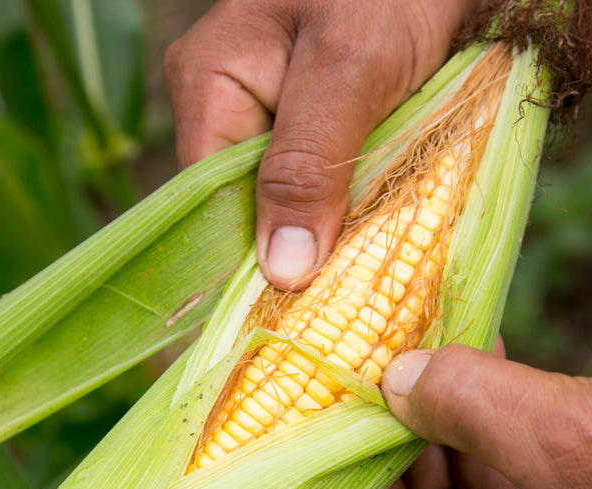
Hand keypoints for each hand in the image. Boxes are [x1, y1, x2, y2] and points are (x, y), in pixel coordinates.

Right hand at [164, 0, 481, 288]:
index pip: (209, 202)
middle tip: (342, 308)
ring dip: (333, 236)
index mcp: (210, 85)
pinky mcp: (319, 122)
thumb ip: (308, 164)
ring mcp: (275, 115)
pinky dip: (355, 208)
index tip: (292, 316)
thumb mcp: (349, 70)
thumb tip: (280, 270)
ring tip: (367, 285)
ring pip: (291, 201)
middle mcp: (230, 105)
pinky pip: (325, 182)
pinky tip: (382, 238)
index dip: (248, 262)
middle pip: (249, 207)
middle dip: (297, 254)